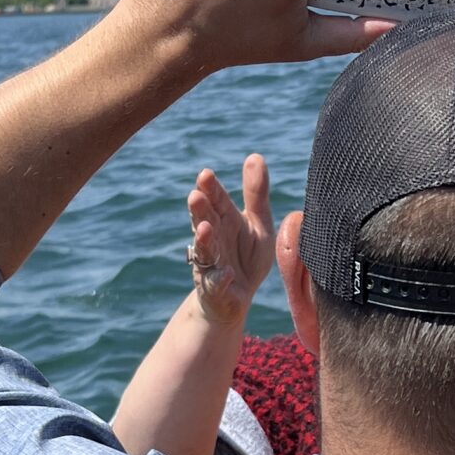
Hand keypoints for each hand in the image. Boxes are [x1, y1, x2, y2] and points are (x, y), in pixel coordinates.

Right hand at [187, 156, 274, 326]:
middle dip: (199, 210)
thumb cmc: (246, 256)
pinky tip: (226, 273)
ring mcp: (211, 263)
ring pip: (205, 250)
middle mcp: (213, 238)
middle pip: (205, 220)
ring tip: (204, 228)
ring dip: (204, 240)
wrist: (236, 298)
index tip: (205, 174)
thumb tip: (255, 156)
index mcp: (225, 220)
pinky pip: (216, 283)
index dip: (211, 189)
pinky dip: (220, 278)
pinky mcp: (215, 288)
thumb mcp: (258, 224)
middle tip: (195, 195)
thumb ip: (256, 193)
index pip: (216, 200)